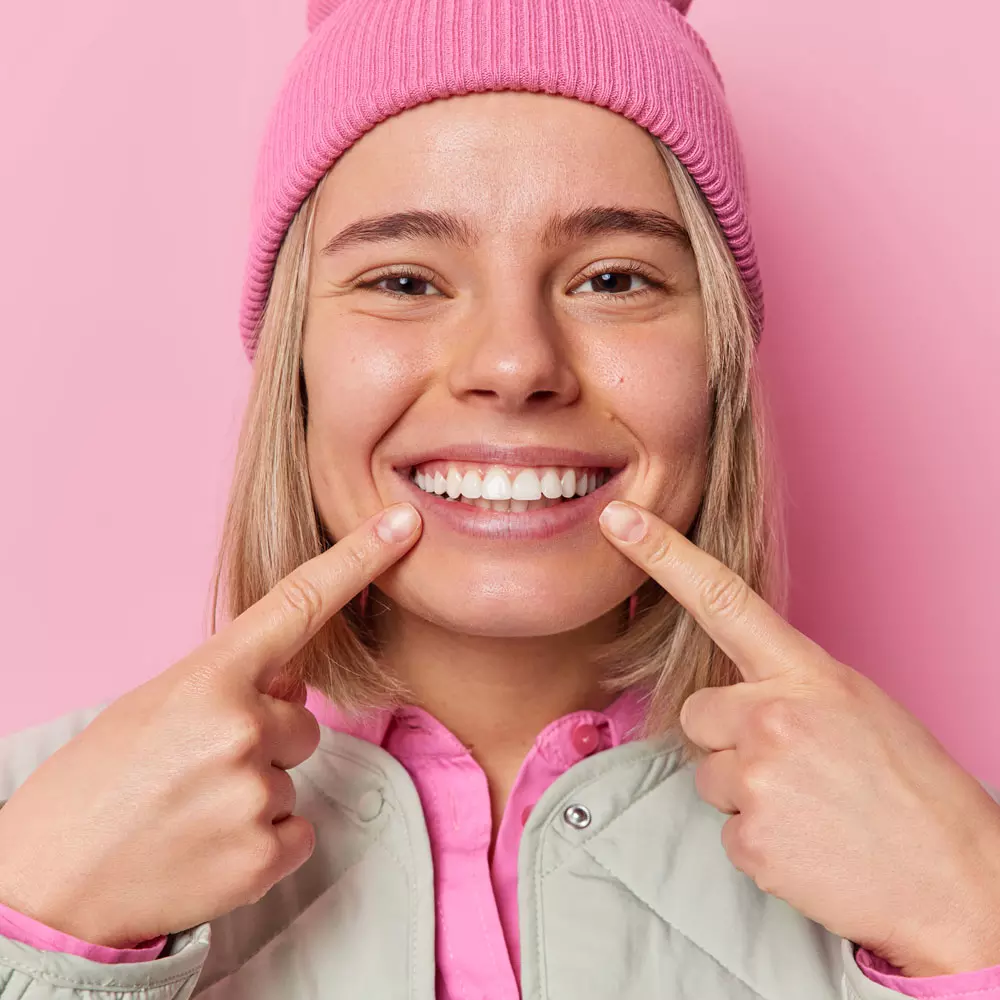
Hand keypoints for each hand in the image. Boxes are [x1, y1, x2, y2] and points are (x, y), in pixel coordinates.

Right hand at [0, 503, 421, 947]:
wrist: (44, 888)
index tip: (402, 524)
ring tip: (192, 808)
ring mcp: (255, 792)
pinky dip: (264, 837)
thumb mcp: (155, 705)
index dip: (358, 559)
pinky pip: (298, 827)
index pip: (300, 602)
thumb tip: (292, 677)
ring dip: (259, 787)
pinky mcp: (264, 854)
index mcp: (208, 676)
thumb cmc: (93, 785)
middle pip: (302, 718)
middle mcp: (242, 727)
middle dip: (264, 738)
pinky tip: (208, 844)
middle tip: (196, 768)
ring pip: (295, 773)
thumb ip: (231, 681)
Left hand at [599, 500, 999, 976]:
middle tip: (791, 765)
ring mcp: (756, 778)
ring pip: (707, 773)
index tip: (621, 519)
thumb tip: (740, 689)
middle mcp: (772, 716)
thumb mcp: (855, 705)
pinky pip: (724, 828)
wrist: (954, 878)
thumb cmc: (911, 787)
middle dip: (726, 737)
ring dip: (744, 791)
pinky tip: (806, 842)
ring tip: (808, 807)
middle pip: (696, 712)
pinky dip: (758, 839)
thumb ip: (789, 684)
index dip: (664, 555)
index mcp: (806, 673)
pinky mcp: (748, 839)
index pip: (722, 598)